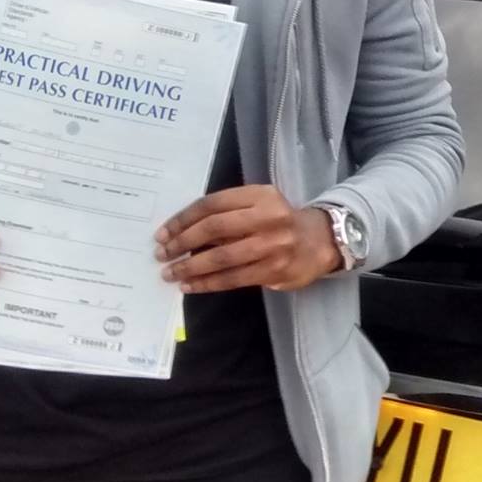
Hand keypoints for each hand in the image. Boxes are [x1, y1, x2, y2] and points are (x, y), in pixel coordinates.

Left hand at [156, 185, 339, 293]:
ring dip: (191, 266)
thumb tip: (182, 232)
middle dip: (182, 242)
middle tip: (162, 254)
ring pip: (222, 257)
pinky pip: (233, 279)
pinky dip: (207, 283)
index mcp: (260, 195)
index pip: (212, 204)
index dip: (183, 219)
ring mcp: (273, 245)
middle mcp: (268, 217)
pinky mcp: (274, 270)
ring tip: (170, 273)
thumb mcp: (259, 205)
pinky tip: (190, 285)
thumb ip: (228, 212)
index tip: (163, 233)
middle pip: (215, 228)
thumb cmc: (279, 221)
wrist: (319, 242)